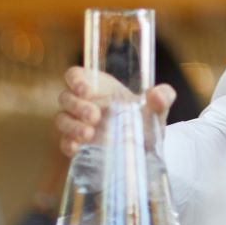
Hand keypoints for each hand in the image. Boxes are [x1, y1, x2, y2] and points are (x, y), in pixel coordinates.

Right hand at [55, 66, 177, 156]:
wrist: (146, 149)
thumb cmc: (146, 120)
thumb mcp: (158, 109)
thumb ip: (163, 97)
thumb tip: (156, 94)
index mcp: (99, 87)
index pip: (75, 75)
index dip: (75, 80)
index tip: (87, 90)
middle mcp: (83, 103)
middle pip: (66, 98)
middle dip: (77, 106)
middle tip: (96, 116)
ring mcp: (77, 124)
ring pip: (62, 119)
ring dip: (72, 126)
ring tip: (90, 134)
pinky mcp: (77, 144)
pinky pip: (63, 142)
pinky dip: (68, 144)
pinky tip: (78, 148)